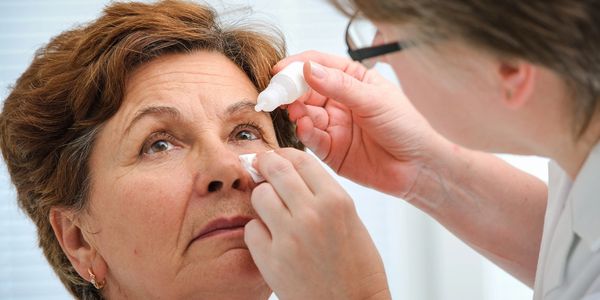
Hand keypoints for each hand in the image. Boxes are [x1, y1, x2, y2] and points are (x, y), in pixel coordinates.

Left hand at [244, 148, 389, 299]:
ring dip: (262, 198)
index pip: (302, 160)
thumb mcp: (350, 220)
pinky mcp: (270, 260)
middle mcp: (312, 214)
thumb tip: (289, 171)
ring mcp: (289, 237)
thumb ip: (322, 194)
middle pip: (276, 170)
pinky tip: (272, 239)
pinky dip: (258, 230)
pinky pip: (251, 229)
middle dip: (265, 164)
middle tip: (260, 165)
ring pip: (259, 195)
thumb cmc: (356, 266)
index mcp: (337, 201)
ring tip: (271, 210)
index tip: (278, 156)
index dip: (285, 154)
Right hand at [274, 51, 445, 197]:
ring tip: (296, 112)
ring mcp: (334, 125)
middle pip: (306, 90)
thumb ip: (340, 86)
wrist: (418, 167)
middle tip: (278, 93)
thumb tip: (309, 69)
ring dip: (297, 111)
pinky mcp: (330, 150)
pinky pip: (310, 138)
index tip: (280, 70)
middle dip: (290, 90)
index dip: (298, 66)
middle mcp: (340, 101)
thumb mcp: (374, 100)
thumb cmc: (406, 128)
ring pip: (305, 114)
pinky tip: (304, 127)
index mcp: (353, 80)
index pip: (319, 65)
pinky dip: (304, 132)